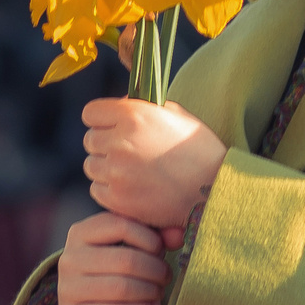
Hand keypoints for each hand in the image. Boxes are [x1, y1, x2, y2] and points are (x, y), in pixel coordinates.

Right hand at [57, 211, 179, 304]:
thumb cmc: (110, 271)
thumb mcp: (125, 247)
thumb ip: (153, 236)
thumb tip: (178, 235)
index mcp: (79, 232)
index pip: (121, 225)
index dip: (150, 239)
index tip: (161, 251)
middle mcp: (68, 258)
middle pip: (126, 260)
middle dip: (155, 270)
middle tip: (166, 276)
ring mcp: (66, 289)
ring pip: (122, 288)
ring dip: (150, 291)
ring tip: (159, 292)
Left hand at [82, 97, 224, 228]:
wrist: (214, 190)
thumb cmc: (198, 149)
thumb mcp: (175, 115)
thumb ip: (140, 107)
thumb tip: (117, 105)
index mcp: (133, 115)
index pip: (90, 113)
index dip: (101, 119)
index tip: (111, 126)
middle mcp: (120, 142)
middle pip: (90, 140)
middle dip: (105, 144)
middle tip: (128, 152)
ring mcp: (117, 172)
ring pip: (91, 165)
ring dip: (106, 167)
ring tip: (133, 171)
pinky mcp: (117, 199)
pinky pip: (97, 189)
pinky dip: (110, 189)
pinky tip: (132, 187)